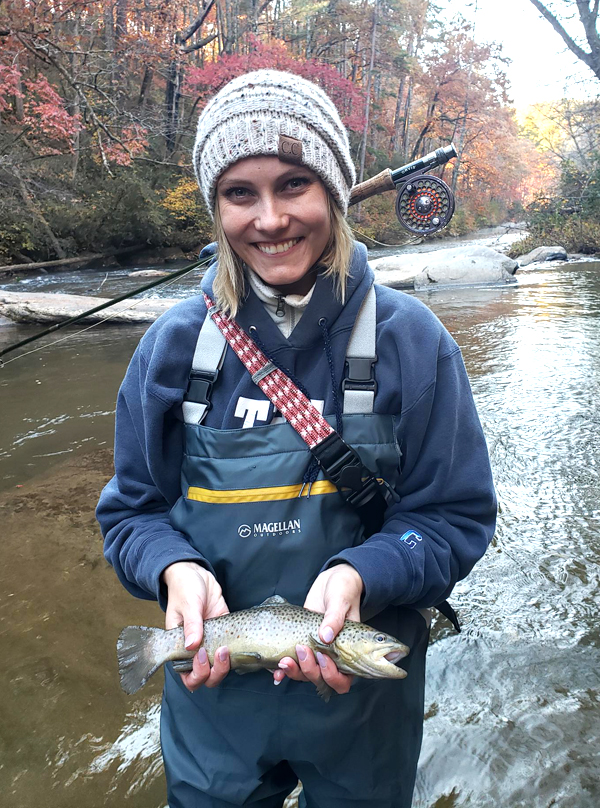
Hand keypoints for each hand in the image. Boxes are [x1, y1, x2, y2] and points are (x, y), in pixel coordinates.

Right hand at [162, 561, 229, 691]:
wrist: (196, 573)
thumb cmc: (184, 588)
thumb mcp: (188, 604)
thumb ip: (191, 624)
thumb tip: (192, 645)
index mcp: (180, 646)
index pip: (187, 674)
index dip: (196, 673)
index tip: (202, 655)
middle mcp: (196, 648)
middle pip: (206, 677)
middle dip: (214, 672)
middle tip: (219, 652)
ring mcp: (212, 641)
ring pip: (220, 667)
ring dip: (225, 665)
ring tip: (227, 648)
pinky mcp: (226, 631)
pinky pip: (233, 649)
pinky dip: (237, 652)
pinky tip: (240, 644)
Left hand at [273, 563, 363, 694]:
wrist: (330, 583)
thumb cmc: (343, 591)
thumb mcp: (341, 601)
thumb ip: (334, 618)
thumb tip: (325, 636)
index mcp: (349, 651)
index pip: (344, 679)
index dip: (333, 676)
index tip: (323, 657)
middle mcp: (333, 656)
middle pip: (322, 680)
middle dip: (310, 671)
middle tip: (302, 650)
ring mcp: (316, 652)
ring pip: (306, 675)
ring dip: (295, 671)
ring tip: (285, 660)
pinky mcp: (302, 644)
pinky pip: (294, 664)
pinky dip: (284, 670)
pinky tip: (276, 669)